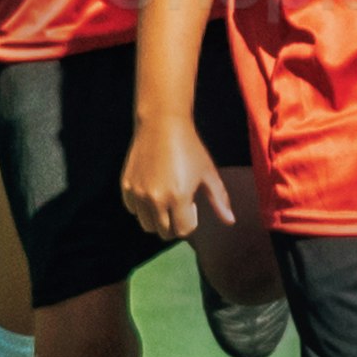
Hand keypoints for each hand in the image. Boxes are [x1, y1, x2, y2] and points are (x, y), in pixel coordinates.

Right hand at [121, 103, 215, 248]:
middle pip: (164, 232)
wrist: (161, 124)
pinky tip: (151, 191)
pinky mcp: (126, 186)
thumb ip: (219, 200)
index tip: (192, 206)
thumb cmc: (190, 148)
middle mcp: (156, 199)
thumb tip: (230, 221)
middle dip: (174, 225)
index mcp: (179, 197)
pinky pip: (134, 210)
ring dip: (157, 219)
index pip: (183, 231)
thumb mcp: (208, 173)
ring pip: (147, 225)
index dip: (190, 222)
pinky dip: (142, 207)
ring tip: (165, 200)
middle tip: (179, 206)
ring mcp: (138, 193)